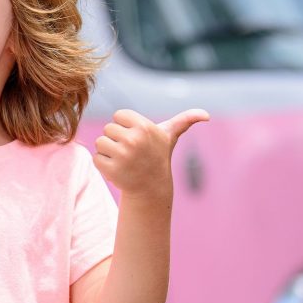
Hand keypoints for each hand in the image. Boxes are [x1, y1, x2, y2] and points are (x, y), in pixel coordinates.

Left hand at [93, 109, 208, 197]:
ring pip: (100, 143)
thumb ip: (185, 120)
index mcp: (144, 126)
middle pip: (108, 129)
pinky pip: (96, 158)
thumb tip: (206, 115)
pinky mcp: (111, 170)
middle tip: (131, 151)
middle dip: (116, 139)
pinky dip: (103, 164)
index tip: (137, 137)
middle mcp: (134, 140)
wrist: (151, 187)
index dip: (125, 126)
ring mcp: (122, 156)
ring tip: (124, 160)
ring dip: (108, 152)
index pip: (119, 115)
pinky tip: (118, 169)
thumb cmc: (158, 156)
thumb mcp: (170, 137)